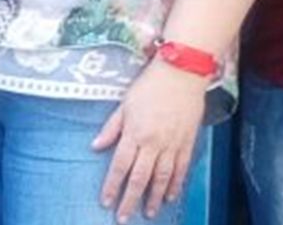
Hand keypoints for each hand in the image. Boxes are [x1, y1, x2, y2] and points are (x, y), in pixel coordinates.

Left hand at [92, 58, 205, 221]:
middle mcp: (153, 142)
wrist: (182, 72)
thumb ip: (112, 127)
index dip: (112, 185)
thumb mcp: (125, 103)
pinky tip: (170, 197)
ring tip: (148, 213)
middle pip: (139, 178)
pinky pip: (181, 169)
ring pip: (162, 178)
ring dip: (153, 197)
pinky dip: (175, 185)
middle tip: (123, 217)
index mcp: (135, 132)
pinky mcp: (187, 142)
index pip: (120, 165)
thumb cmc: (150, 84)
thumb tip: (95, 146)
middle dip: (130, 200)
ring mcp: (172, 144)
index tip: (106, 201)